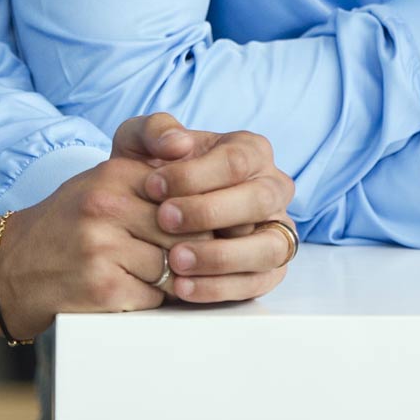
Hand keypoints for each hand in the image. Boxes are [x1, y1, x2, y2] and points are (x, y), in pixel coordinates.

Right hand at [0, 158, 180, 336]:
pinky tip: (133, 292)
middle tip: (187, 258)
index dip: (197, 213)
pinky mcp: (103, 288)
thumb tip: (207, 191)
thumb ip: (146, 181)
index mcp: (112, 174)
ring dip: (172, 277)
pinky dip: (151, 299)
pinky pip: (154, 295)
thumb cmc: (62, 226)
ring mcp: (103, 247)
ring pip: (173, 265)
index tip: (198, 226)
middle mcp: (107, 206)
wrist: (5, 269)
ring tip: (154, 276)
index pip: (184, 190)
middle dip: (191, 248)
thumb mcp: (97, 184)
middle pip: (184, 229)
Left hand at [113, 113, 298, 303]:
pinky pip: (258, 283)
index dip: (194, 175)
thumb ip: (155, 130)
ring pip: (268, 246)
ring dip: (221, 256)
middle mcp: (272, 188)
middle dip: (209, 212)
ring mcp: (276, 230)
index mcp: (251, 151)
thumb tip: (177, 143)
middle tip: (164, 220)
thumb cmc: (153, 173)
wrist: (148, 213)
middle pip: (258, 200)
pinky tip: (183, 287)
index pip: (235, 160)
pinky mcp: (269, 269)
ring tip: (176, 260)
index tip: (153, 186)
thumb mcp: (143, 143)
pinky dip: (220, 288)